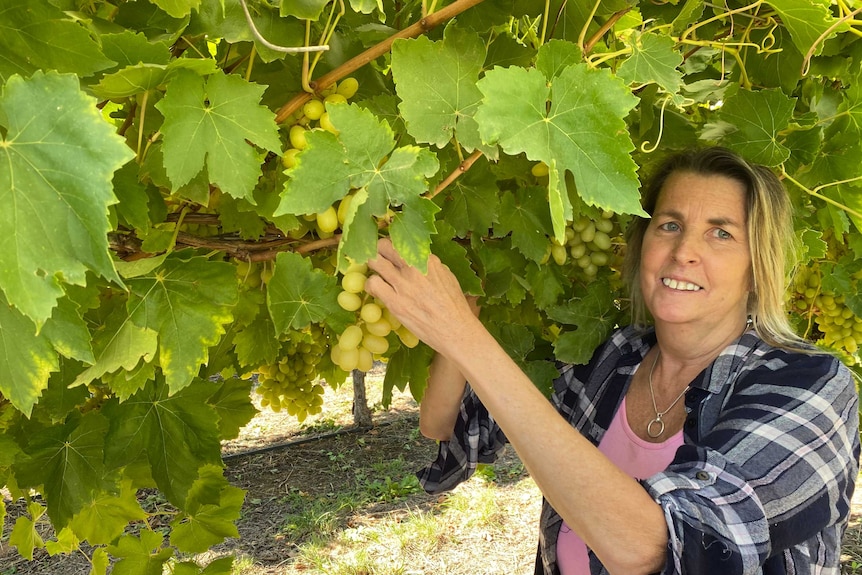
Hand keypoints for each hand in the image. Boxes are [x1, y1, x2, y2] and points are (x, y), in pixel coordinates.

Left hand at [365, 238, 481, 354]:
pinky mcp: (394, 301)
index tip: (389, 250)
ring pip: (374, 262)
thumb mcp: (447, 277)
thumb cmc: (454, 305)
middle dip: (377, 250)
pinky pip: (372, 284)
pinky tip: (375, 290)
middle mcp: (413, 267)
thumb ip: (431, 266)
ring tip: (376, 274)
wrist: (455, 330)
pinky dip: (370, 285)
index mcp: (427, 259)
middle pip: (383, 246)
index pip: (401, 240)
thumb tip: (418, 260)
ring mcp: (402, 283)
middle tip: (377, 258)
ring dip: (372, 267)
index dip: (392, 245)